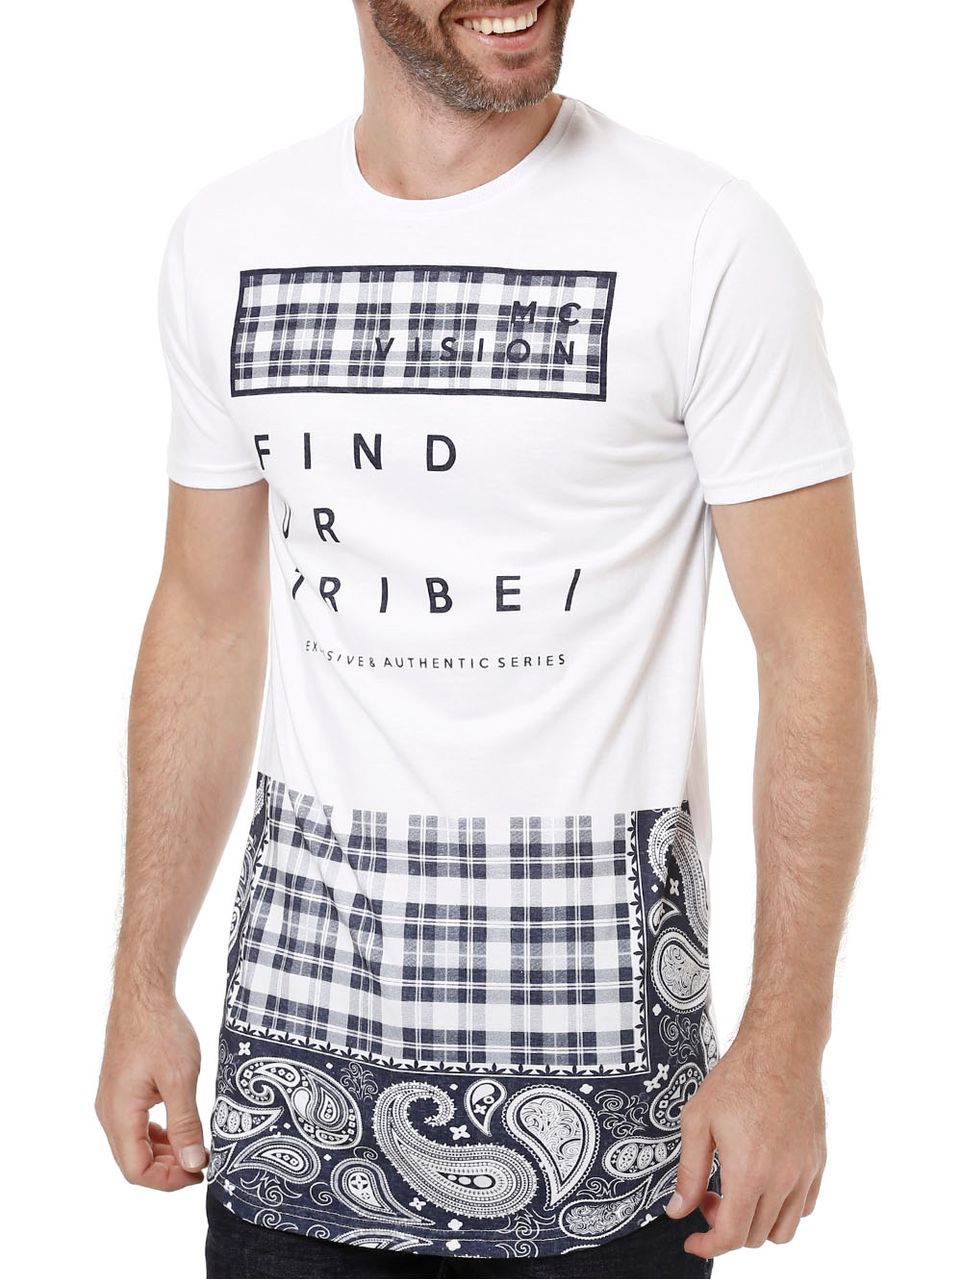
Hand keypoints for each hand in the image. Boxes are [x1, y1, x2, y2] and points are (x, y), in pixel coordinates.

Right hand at [95, 988, 208, 1189]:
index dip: (168, 1181)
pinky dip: (157, 1134)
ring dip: (164, 1153)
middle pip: (133, 1162)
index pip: (136, 1170)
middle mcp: (109, 1113)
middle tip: (202, 1162)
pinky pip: (135, 1126)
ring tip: (195, 1147)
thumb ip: (186, 1124)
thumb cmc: (161, 1030)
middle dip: (168, 1169)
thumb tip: (193, 1164)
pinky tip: (180, 1127)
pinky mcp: (121, 1091)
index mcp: (119, 1114)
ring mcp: (113, 1101)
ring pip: (134, 1145)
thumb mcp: (181, 1078)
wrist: (144, 994)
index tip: (199, 1172)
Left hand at [664, 1031, 826, 1257]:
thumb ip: (689, 1173)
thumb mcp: (698, 1121)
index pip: (731, 1236)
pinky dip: (783, 1209)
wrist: (781, 1050)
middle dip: (726, 1228)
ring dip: (756, 1224)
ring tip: (737, 1191)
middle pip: (755, 1236)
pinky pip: (804, 1208)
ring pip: (783, 1230)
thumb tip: (678, 1211)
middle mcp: (783, 1180)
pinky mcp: (818, 1162)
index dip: (708, 1246)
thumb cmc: (737, 1079)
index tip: (692, 1240)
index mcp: (749, 1173)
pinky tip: (763, 1182)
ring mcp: (805, 1173)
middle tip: (708, 1197)